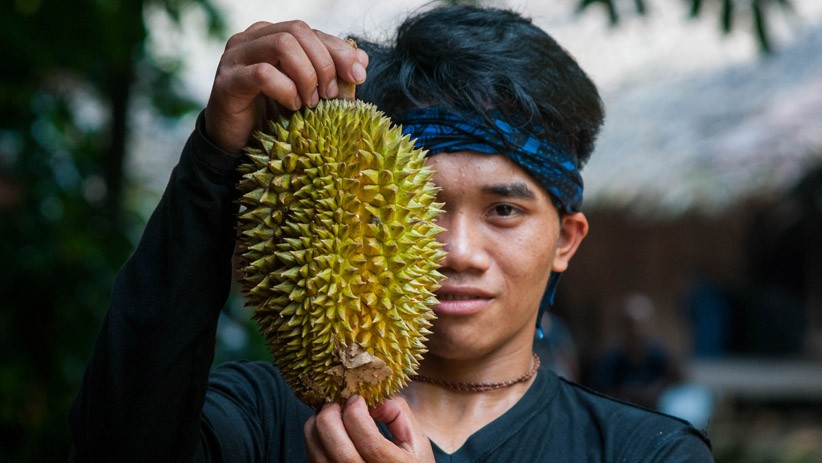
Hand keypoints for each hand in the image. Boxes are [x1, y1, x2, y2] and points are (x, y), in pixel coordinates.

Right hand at [204, 20, 368, 153]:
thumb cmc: (272, 116)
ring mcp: (236, 56)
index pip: (311, 32)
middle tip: (329, 95)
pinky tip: (292, 106)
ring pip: (282, 45)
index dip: (339, 50)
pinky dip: (286, 90)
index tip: (358, 75)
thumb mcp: (307, 93)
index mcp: (271, 35)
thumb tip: (362, 59)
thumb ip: (331, 74)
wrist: (235, 144)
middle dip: (323, 63)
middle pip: (297, 31)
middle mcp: (252, 39)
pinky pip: (263, 73)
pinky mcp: (227, 81)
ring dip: (306, 75)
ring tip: (310, 102)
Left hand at [304, 395, 434, 462]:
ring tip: (329, 413)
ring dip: (317, 426)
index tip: (356, 398)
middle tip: (336, 403)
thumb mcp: (415, 440)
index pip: (371, 444)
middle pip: (340, 452)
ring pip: (319, 455)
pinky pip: (313, 458)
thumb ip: (397, 413)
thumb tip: (369, 398)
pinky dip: (314, 439)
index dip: (358, 415)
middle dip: (332, 418)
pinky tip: (326, 430)